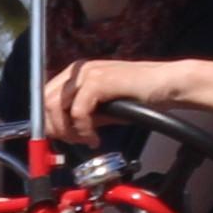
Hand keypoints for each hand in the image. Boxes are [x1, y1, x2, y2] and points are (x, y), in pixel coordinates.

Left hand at [41, 55, 163, 146]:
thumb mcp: (104, 110)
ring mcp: (88, 73)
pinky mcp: (100, 81)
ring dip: (68, 130)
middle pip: (45, 101)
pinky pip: (78, 112)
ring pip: (56, 106)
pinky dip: (83, 130)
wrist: (167, 85)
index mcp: (77, 73)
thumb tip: (63, 131)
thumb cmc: (140, 96)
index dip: (49, 122)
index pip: (45, 97)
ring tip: (86, 140)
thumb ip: (82, 117)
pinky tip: (95, 138)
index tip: (63, 139)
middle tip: (74, 142)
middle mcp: (79, 70)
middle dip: (55, 128)